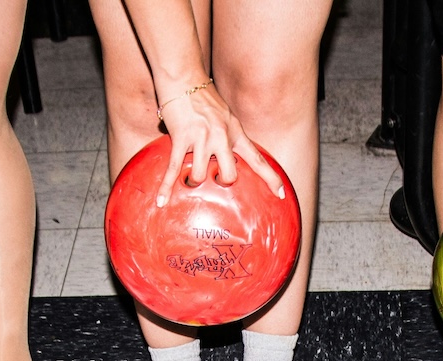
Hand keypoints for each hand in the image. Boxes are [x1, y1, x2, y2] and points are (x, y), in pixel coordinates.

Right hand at [155, 82, 284, 206]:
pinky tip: (161, 201)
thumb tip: (227, 158)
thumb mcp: (225, 117)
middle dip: (222, 182)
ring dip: (194, 181)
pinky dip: (166, 187)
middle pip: (229, 176)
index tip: (281, 194)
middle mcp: (221, 137)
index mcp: (235, 133)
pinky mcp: (181, 139)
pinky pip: (174, 169)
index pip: (257, 159)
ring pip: (201, 176)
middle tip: (214, 177)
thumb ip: (228, 137)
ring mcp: (201, 139)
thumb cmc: (203, 98)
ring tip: (190, 177)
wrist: (184, 77)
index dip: (270, 178)